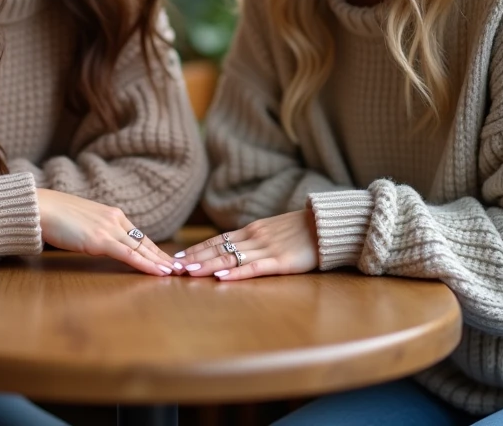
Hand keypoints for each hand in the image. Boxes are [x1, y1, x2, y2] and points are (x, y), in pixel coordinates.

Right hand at [36, 189, 176, 276]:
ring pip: (141, 248)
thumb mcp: (81, 222)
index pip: (138, 235)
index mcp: (112, 214)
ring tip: (175, 272)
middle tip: (180, 268)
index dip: (154, 249)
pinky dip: (146, 264)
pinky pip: (129, 254)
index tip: (166, 259)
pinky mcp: (100, 240)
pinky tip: (158, 272)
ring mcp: (108, 229)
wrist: (39, 208)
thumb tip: (99, 241)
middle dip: (162, 256)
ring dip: (159, 262)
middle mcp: (115, 219)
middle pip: (144, 241)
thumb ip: (95, 230)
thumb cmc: (54, 216)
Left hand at [174, 210, 319, 280]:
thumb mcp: (275, 229)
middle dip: (195, 258)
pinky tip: (221, 278)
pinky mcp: (282, 262)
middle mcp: (255, 237)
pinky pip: (254, 268)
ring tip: (188, 272)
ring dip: (208, 265)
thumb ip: (257, 237)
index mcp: (253, 230)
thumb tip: (239, 246)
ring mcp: (267, 249)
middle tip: (174, 267)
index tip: (179, 257)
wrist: (329, 225)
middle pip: (219, 248)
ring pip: (231, 258)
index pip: (218, 239)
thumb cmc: (304, 230)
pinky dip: (236, 274)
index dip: (198, 248)